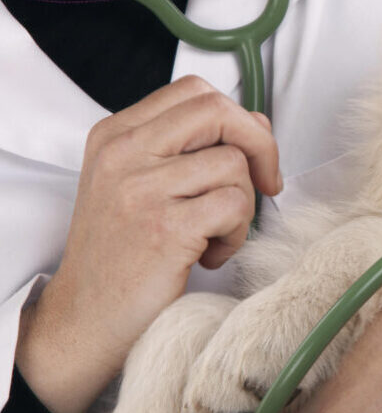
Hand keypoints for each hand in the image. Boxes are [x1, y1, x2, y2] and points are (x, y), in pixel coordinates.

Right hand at [16, 76, 280, 412]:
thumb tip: (256, 122)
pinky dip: (237, 235)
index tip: (251, 156)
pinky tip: (210, 255)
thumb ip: (188, 149)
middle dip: (260, 146)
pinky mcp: (164, 227)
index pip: (195, 91)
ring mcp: (141, 188)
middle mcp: (124, 153)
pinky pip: (235, 206)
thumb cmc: (123, 255)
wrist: (85, 320)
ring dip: (243, 206)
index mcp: (116, 135)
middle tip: (266, 185)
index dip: (238, 118)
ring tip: (215, 236)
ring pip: (235, 164)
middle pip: (218, 111)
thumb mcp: (140, 186)